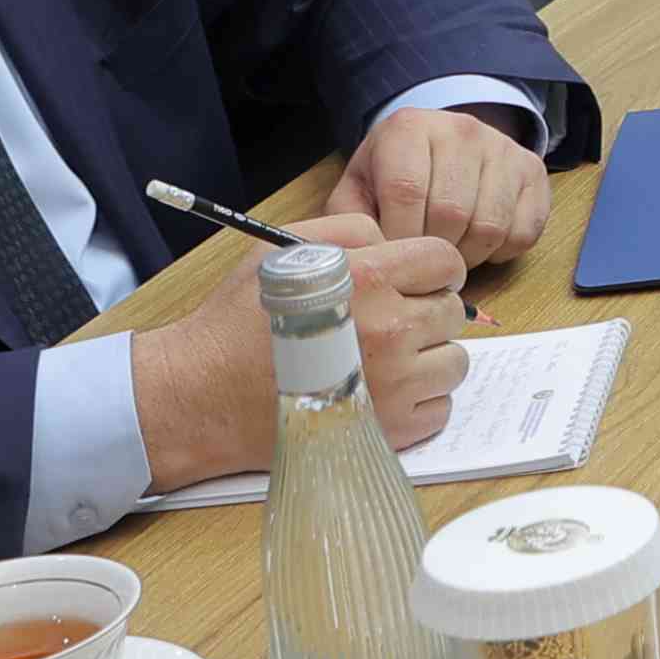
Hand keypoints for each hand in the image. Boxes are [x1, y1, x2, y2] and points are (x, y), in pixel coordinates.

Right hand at [132, 214, 470, 483]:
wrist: (203, 394)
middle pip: (453, 312)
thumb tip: (397, 242)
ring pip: (455, 362)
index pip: (446, 261)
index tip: (419, 281)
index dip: (434, 269)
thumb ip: (350, 230)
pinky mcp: (390, 428)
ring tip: (388, 360)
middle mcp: (389, 329)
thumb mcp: (284, 249)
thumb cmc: (238, 320)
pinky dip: (421, 401)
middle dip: (428, 310)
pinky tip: (384, 391)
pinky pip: (441, 408)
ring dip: (430, 358)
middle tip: (393, 321)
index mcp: (368, 278)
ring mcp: (394, 384)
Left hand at [330, 105, 553, 266]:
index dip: (400, 237)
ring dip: (468, 255)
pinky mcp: (533, 170)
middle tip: (423, 258)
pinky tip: (479, 241)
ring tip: (450, 250)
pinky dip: (501, 252)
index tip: (396, 255)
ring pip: (490, 228)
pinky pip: (523, 232)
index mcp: (409, 127)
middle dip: (434, 251)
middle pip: (452, 213)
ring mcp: (503, 147)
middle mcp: (461, 129)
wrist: (440, 144)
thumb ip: (350, 221)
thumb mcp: (357, 189)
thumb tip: (368, 258)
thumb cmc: (393, 176)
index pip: (406, 192)